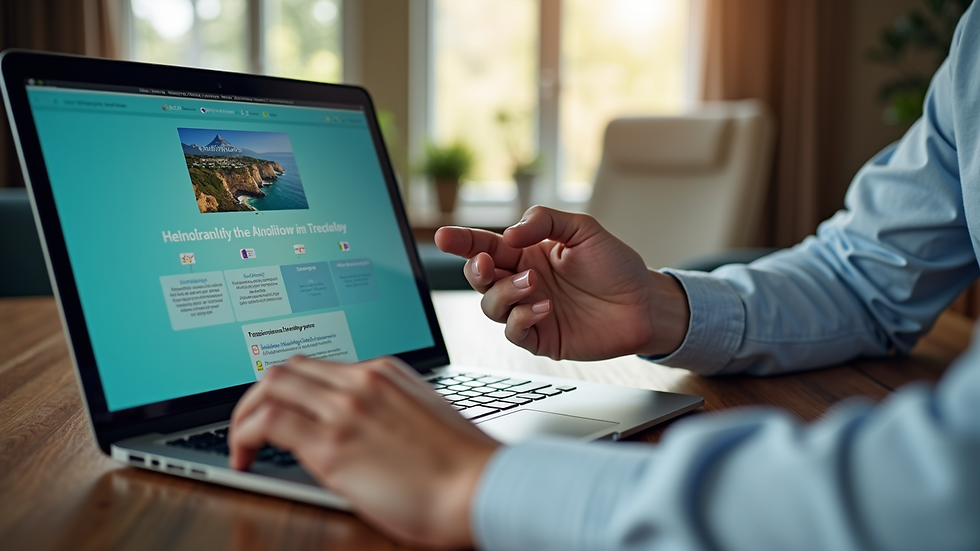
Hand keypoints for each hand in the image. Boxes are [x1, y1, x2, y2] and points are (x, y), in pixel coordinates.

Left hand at [229, 355, 499, 548]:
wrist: (480, 487)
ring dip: (244, 413)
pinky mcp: (332, 445)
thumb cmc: (461, 465)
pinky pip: (269, 423)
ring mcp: (345, 408)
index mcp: (384, 373)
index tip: (277, 409)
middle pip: (287, 368)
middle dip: (257, 395)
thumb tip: (350, 429)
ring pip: (270, 386)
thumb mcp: (419, 418)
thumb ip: (382, 412)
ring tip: (240, 442)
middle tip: (249, 424)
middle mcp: (361, 381)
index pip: (318, 367)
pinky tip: (244, 457)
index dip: (288, 388)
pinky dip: (244, 435)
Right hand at [435, 206, 689, 359]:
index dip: (463, 241)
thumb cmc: (615, 265)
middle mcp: (522, 282)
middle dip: (475, 270)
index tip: (443, 236)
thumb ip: (546, 222)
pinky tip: (543, 307)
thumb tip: (509, 234)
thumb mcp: (584, 229)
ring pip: (491, 306)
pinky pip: (514, 332)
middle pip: (479, 278)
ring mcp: (529, 311)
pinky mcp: (541, 338)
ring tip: (533, 284)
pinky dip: (521, 318)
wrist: (644, 303)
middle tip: (486, 263)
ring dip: (504, 293)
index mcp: (526, 254)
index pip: (486, 246)